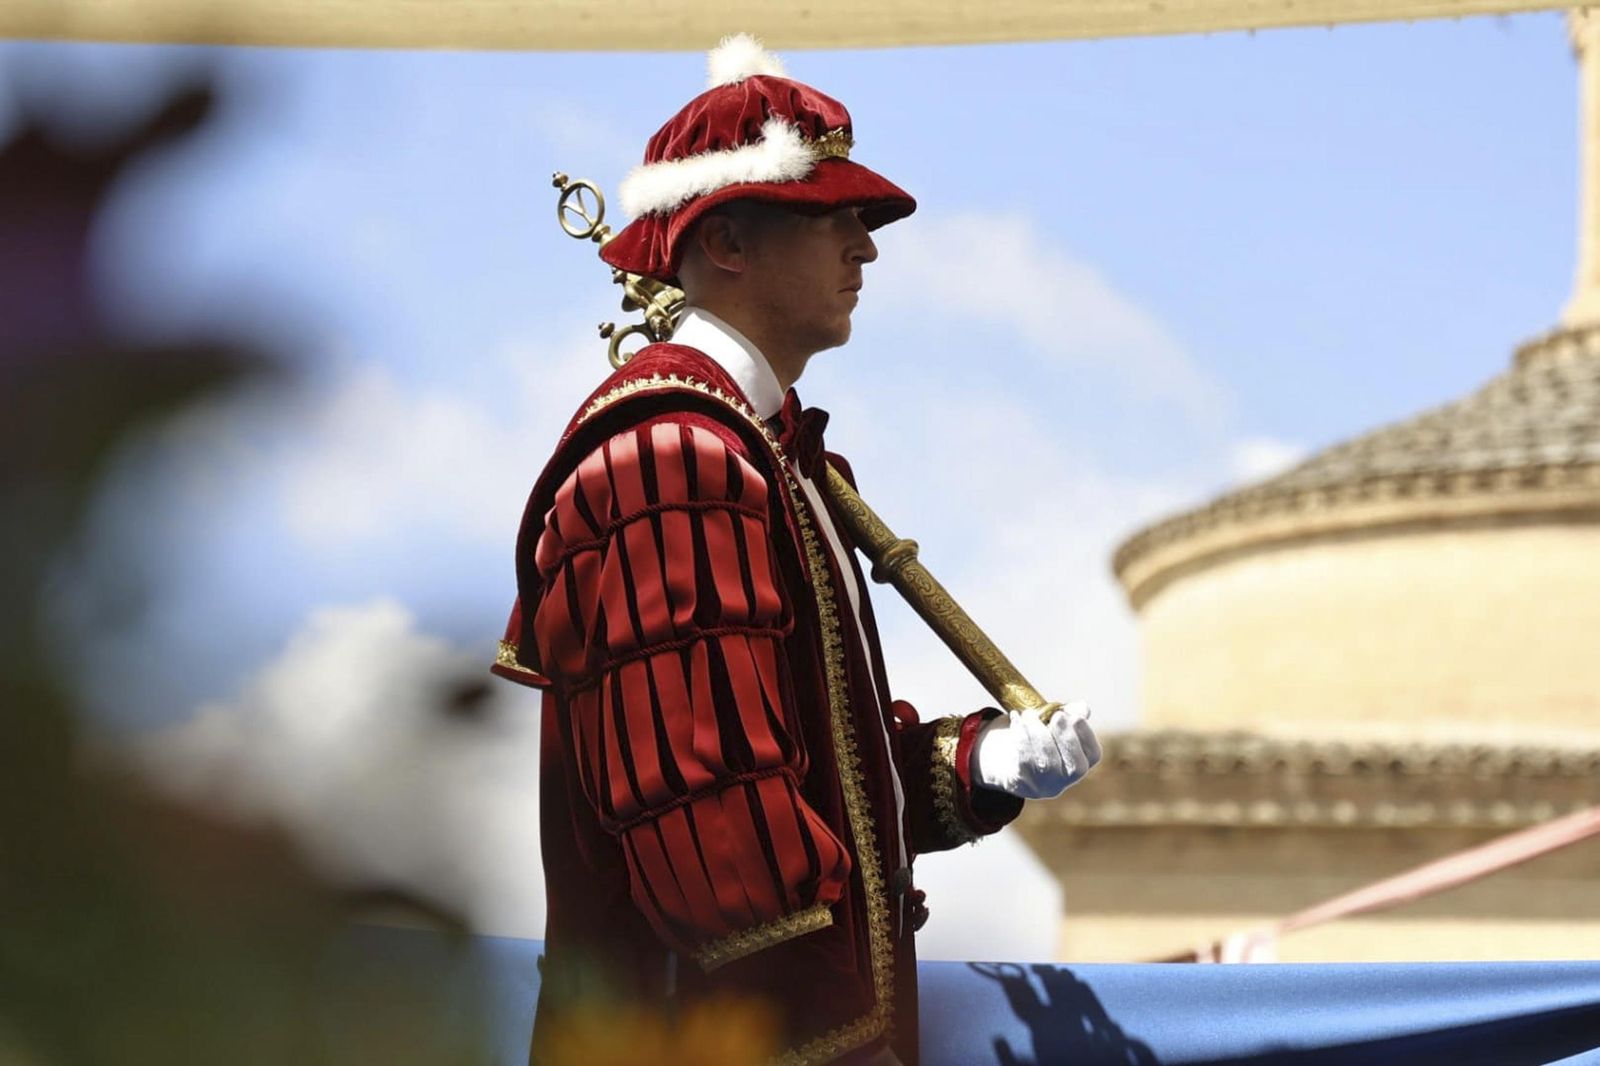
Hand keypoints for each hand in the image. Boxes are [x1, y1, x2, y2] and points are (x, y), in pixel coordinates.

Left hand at [969, 701, 1101, 799]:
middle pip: (1074, 766)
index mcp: (1078, 763)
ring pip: (1046, 763)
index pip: (1092, 755)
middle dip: (1067, 738)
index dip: (1086, 735)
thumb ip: (1070, 714)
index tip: (1075, 716)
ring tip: (1029, 714)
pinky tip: (1015, 719)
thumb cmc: (1035, 735)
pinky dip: (1020, 736)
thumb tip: (1083, 708)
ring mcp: (1042, 785)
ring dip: (1039, 732)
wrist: (1002, 754)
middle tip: (1057, 715)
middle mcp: (1064, 780)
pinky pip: (1023, 760)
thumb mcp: (1052, 723)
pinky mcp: (1020, 783)